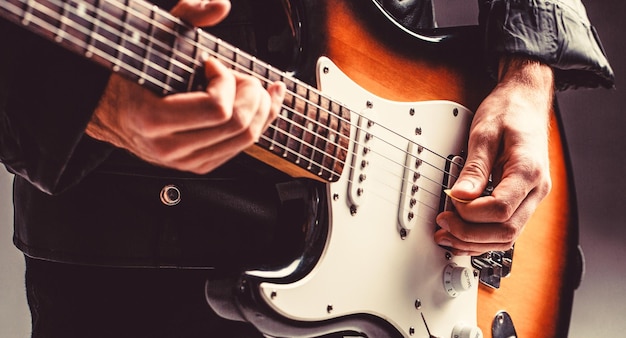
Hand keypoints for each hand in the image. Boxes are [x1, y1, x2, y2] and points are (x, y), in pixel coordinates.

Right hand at [85, 0, 285, 173]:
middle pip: (238, 124)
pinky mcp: (200, 165)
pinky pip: (243, 146)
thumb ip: (187, 15)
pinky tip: (264, 100)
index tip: (212, 63)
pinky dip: (261, 121)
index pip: (218, 108)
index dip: (226, 80)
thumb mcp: (156, 39)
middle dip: (252, 92)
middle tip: (240, 74)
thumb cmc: (134, 75)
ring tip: (251, 85)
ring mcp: (187, 161)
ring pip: (246, 138)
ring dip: (262, 107)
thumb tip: (221, 5)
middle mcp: (171, 147)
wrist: (112, 112)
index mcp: (153, 119)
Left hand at [434, 56, 553, 254]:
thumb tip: (459, 197)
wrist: (525, 101)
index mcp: (528, 171)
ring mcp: (532, 196)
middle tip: (443, 225)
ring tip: (447, 237)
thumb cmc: (508, 111)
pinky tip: (463, 234)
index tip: (450, 203)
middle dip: (470, 234)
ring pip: (508, 236)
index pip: (500, 209)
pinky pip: (505, 227)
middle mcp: (536, 189)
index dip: (470, 213)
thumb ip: (473, 168)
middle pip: (506, 231)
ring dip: (475, 242)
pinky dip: (483, 236)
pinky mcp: (522, 198)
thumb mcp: (484, 134)